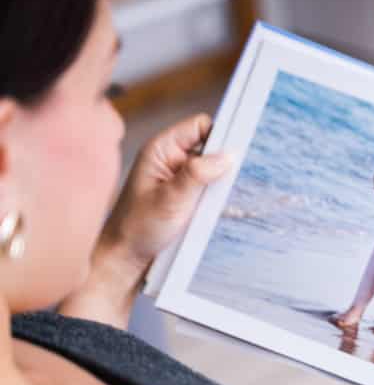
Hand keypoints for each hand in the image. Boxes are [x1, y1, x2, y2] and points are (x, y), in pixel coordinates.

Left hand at [60, 114, 231, 327]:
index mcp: (161, 149)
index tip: (237, 152)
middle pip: (209, 145)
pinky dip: (216, 196)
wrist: (125, 259)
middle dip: (223, 161)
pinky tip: (214, 209)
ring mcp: (177, 177)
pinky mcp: (184, 195)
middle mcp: (170, 158)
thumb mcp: (171, 200)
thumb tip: (228, 155)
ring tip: (218, 200)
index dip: (220, 135)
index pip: (200, 126)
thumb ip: (199, 174)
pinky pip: (209, 186)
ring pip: (212, 168)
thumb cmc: (138, 229)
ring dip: (220, 182)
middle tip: (228, 181)